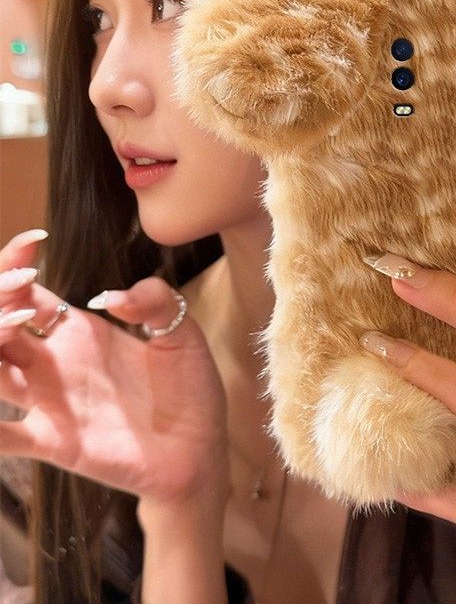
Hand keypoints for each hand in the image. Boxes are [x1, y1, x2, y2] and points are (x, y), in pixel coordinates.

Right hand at [0, 230, 229, 505]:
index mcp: (80, 332)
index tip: (34, 240)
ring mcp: (49, 402)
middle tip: (22, 292)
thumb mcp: (183, 334)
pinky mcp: (55, 443)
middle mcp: (54, 363)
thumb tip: (112, 296)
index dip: (16, 264)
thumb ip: (156, 302)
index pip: (26, 293)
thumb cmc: (191, 390)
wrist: (201, 451)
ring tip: (11, 327)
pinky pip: (3, 437)